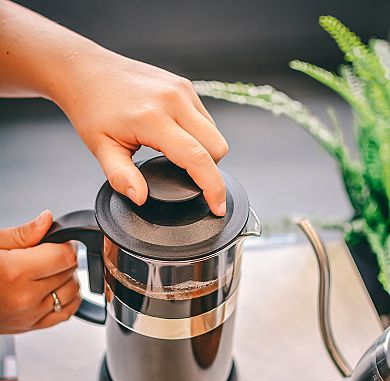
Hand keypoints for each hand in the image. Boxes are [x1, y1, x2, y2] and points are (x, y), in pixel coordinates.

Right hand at [0, 210, 80, 333]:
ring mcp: (28, 315)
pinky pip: (65, 314)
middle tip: (48, 254)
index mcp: (16, 273)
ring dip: (68, 279)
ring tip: (51, 270)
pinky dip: (68, 300)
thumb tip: (47, 220)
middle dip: (64, 259)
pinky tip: (57, 289)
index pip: (66, 257)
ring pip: (73, 293)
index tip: (58, 242)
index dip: (66, 245)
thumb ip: (23, 234)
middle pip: (70, 273)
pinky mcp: (28, 326)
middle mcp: (25, 298)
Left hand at [54, 47, 228, 215]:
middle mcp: (174, 100)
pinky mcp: (184, 85)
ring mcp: (182, 89)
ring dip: (206, 151)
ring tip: (179, 156)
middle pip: (217, 147)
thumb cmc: (91, 106)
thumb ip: (121, 176)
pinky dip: (200, 134)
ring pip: (215, 132)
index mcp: (152, 118)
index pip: (197, 158)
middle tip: (187, 178)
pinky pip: (206, 118)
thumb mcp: (100, 147)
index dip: (213, 187)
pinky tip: (179, 137)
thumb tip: (141, 197)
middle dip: (210, 170)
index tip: (217, 207)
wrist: (86, 70)